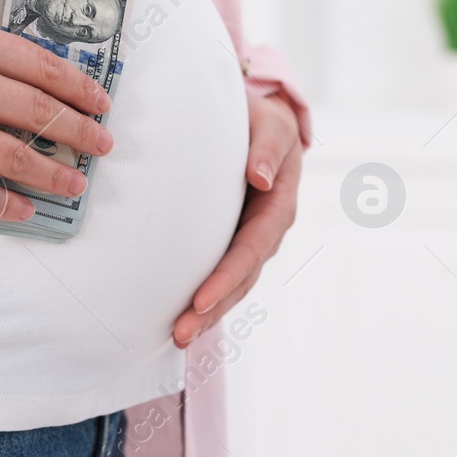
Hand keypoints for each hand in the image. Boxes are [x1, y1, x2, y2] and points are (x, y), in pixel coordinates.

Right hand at [0, 11, 112, 220]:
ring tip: (75, 184)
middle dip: (82, 133)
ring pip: (21, 158)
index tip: (102, 102)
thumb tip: (29, 82)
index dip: (82, 89)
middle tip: (103, 145)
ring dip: (56, 175)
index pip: (46, 68)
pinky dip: (11, 205)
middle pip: (44, 114)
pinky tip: (28, 210)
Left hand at [173, 92, 302, 348]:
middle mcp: (267, 230)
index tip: (201, 300)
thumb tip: (260, 177)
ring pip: (233, 284)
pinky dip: (206, 298)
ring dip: (208, 312)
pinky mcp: (232, 240)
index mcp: (279, 205)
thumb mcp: (273, 124)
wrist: (260, 122)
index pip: (252, 248)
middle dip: (214, 308)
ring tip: (178, 336)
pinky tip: (182, 316)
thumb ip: (268, 146)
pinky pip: (222, 274)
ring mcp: (250, 238)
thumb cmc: (263, 120)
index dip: (228, 276)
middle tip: (181, 333)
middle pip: (242, 278)